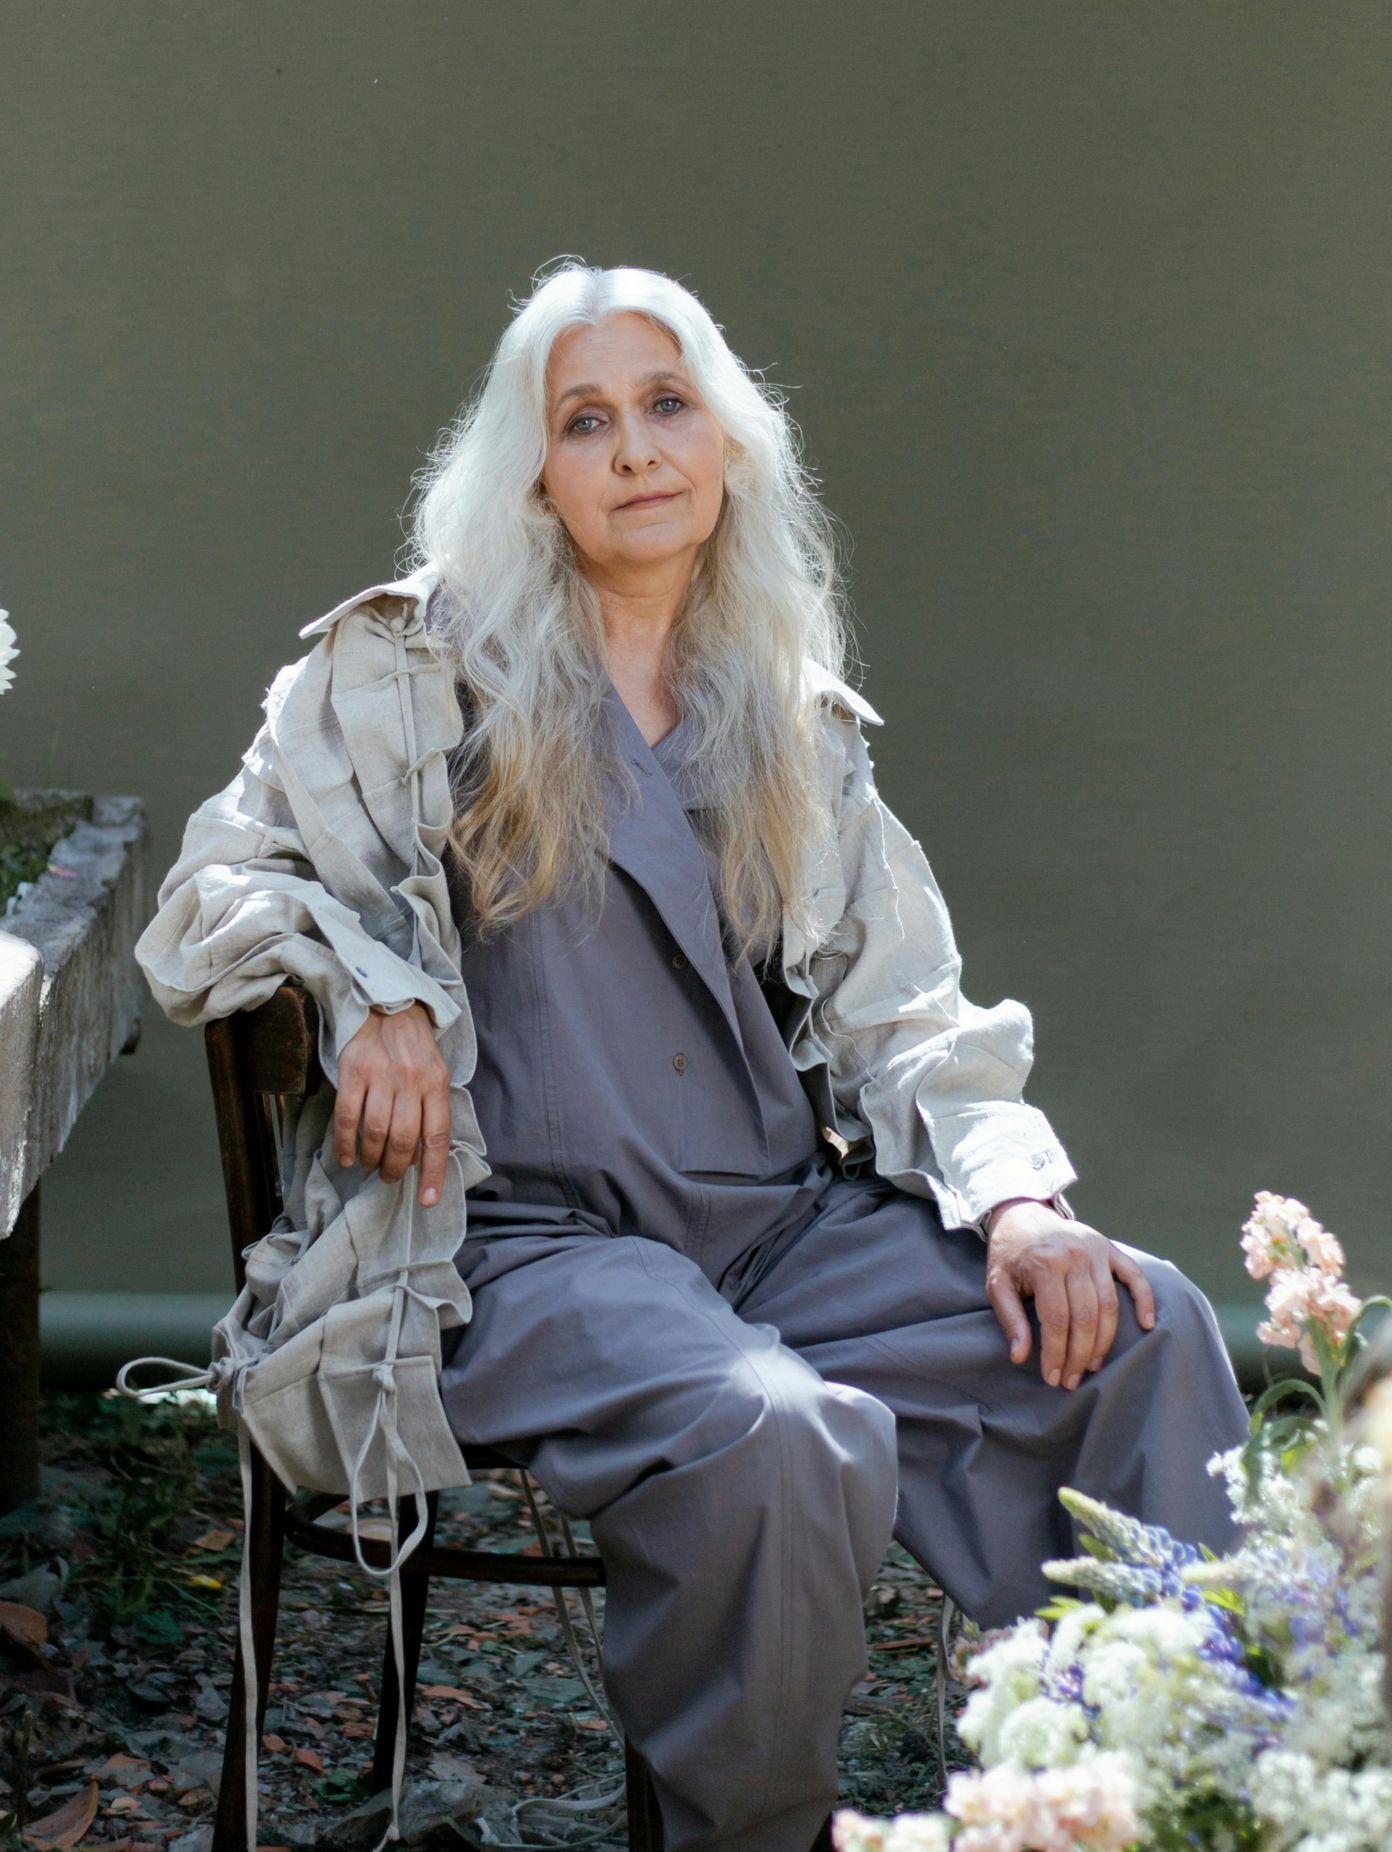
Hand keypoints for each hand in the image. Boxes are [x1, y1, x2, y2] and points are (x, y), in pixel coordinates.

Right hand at [333, 1002, 451, 1206]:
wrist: (387, 1004)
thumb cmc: (414, 1047)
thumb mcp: (435, 1072)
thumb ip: (431, 1109)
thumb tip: (424, 1156)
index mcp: (436, 1083)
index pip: (438, 1137)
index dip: (434, 1172)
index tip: (429, 1201)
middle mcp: (411, 1080)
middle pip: (404, 1139)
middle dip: (396, 1168)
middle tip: (388, 1178)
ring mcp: (381, 1076)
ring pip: (376, 1132)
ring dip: (371, 1158)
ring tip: (370, 1166)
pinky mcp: (353, 1071)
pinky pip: (348, 1117)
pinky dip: (346, 1143)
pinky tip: (346, 1157)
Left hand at [984, 1198, 1155, 1389]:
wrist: (1022, 1214)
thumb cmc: (1009, 1255)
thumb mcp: (997, 1284)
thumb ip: (1009, 1319)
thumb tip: (1019, 1356)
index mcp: (1045, 1264)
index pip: (1056, 1320)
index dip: (1055, 1354)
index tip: (1053, 1378)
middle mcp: (1074, 1256)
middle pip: (1085, 1317)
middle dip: (1080, 1355)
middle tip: (1073, 1379)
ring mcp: (1096, 1251)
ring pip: (1109, 1305)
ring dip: (1104, 1341)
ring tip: (1093, 1365)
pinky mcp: (1109, 1248)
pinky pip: (1134, 1275)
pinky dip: (1144, 1299)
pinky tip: (1146, 1325)